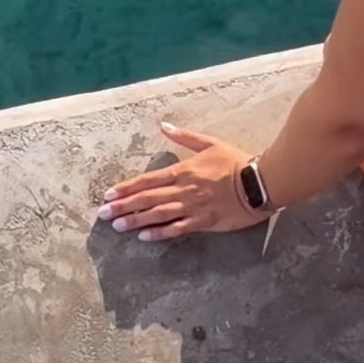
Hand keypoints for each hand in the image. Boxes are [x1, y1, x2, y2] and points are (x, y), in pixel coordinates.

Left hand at [95, 121, 269, 241]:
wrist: (260, 182)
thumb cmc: (236, 161)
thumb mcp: (210, 143)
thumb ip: (185, 137)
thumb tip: (163, 126)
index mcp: (183, 171)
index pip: (148, 180)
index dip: (127, 187)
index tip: (109, 194)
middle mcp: (183, 189)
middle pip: (148, 198)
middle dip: (124, 206)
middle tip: (103, 214)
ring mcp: (193, 207)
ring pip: (158, 214)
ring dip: (136, 220)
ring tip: (117, 226)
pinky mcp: (204, 223)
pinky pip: (178, 229)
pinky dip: (160, 233)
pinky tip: (144, 237)